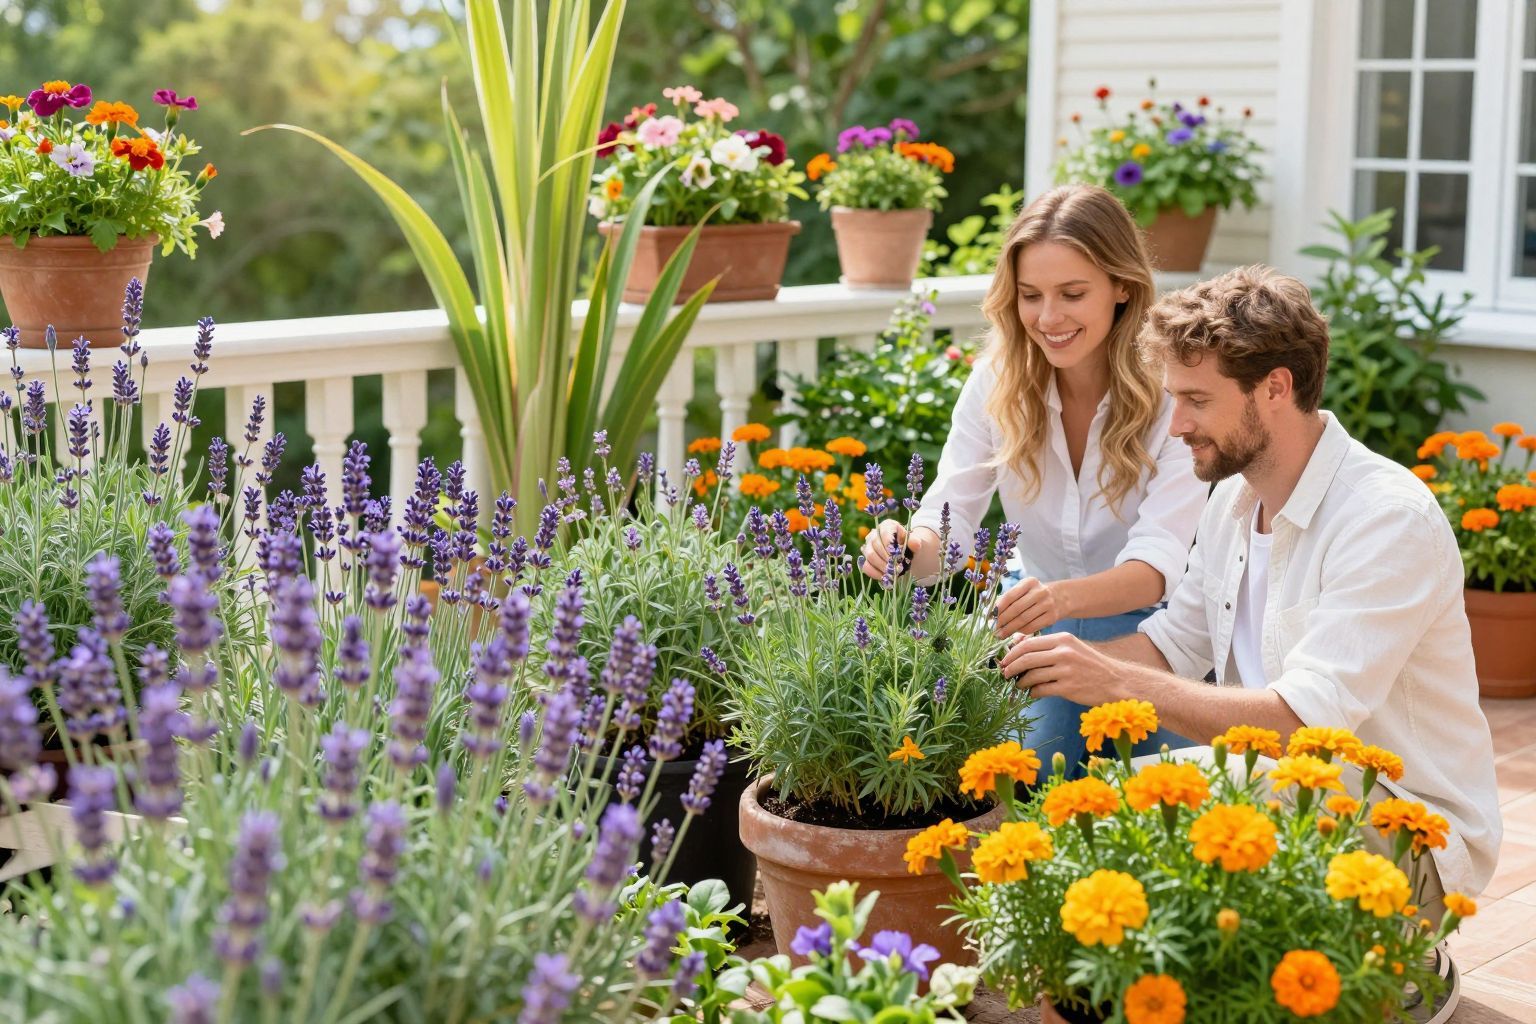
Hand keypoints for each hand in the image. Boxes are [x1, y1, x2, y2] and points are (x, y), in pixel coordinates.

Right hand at [860, 521, 921, 580]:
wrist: (905, 554)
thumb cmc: (908, 545)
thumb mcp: (914, 542)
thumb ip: (915, 542)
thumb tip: (915, 544)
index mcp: (887, 526)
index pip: (884, 532)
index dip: (889, 543)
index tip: (896, 554)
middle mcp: (874, 534)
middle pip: (875, 545)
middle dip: (887, 558)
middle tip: (897, 567)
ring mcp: (868, 547)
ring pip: (870, 556)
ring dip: (882, 566)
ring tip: (893, 573)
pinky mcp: (866, 559)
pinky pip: (866, 566)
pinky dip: (875, 573)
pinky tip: (885, 577)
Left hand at [993, 576, 1070, 638]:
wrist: (1061, 598)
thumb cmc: (1035, 595)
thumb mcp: (1024, 590)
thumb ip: (1009, 598)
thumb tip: (990, 613)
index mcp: (1029, 582)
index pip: (1009, 596)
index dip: (997, 609)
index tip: (988, 618)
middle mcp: (1040, 591)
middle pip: (1016, 609)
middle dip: (1002, 621)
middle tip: (992, 630)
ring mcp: (1048, 604)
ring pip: (1024, 619)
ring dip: (1010, 629)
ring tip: (1000, 635)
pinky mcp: (1052, 617)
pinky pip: (1033, 627)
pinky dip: (1021, 631)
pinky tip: (1015, 634)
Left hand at [998, 632, 1118, 704]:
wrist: (1115, 681)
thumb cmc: (1089, 664)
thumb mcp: (1070, 647)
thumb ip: (1045, 645)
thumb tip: (1016, 641)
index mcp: (1063, 639)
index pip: (1028, 643)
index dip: (1012, 653)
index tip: (1004, 660)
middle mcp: (1064, 652)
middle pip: (1026, 658)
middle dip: (1010, 667)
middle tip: (1004, 673)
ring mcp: (1066, 670)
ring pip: (1032, 675)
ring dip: (1021, 681)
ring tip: (1018, 684)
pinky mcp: (1068, 687)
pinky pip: (1041, 690)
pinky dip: (1032, 692)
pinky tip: (1032, 692)